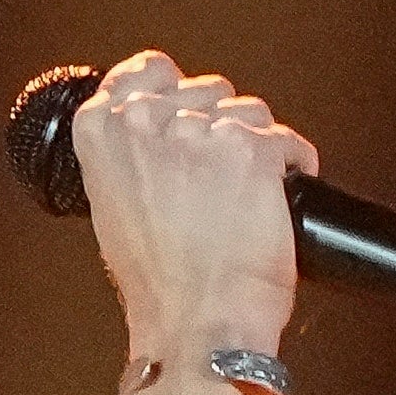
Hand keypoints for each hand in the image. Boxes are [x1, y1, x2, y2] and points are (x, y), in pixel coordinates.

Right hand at [64, 50, 312, 353]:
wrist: (196, 323)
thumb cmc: (158, 286)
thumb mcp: (115, 211)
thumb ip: (131, 159)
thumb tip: (162, 141)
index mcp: (103, 133)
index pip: (145, 70)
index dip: (174, 88)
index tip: (183, 105)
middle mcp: (150, 123)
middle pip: (207, 90)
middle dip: (219, 124)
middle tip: (215, 177)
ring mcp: (202, 133)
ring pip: (251, 112)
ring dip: (256, 148)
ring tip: (243, 196)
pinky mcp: (253, 149)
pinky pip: (289, 141)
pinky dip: (292, 167)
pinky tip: (274, 203)